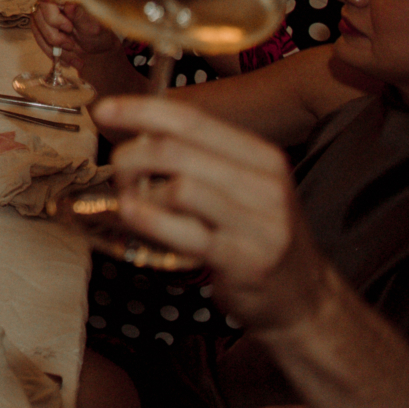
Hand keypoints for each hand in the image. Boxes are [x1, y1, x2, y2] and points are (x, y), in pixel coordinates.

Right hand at [31, 0, 126, 68]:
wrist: (97, 46)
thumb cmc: (99, 33)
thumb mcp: (93, 26)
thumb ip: (80, 15)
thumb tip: (69, 4)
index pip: (48, 0)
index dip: (55, 17)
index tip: (69, 29)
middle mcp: (50, 0)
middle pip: (39, 17)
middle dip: (54, 36)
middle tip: (71, 45)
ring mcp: (43, 13)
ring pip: (37, 30)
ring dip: (54, 47)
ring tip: (73, 55)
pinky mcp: (40, 26)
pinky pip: (39, 40)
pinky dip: (52, 52)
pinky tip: (67, 59)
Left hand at [92, 97, 327, 332]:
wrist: (304, 297)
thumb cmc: (258, 236)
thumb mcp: (243, 186)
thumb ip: (200, 157)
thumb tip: (135, 128)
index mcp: (261, 156)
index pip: (192, 119)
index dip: (141, 110)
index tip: (104, 110)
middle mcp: (265, 184)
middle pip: (177, 150)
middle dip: (131, 156)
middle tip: (119, 173)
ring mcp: (258, 223)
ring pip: (178, 186)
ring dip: (139, 191)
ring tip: (132, 201)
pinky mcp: (243, 259)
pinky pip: (183, 230)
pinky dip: (148, 219)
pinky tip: (133, 214)